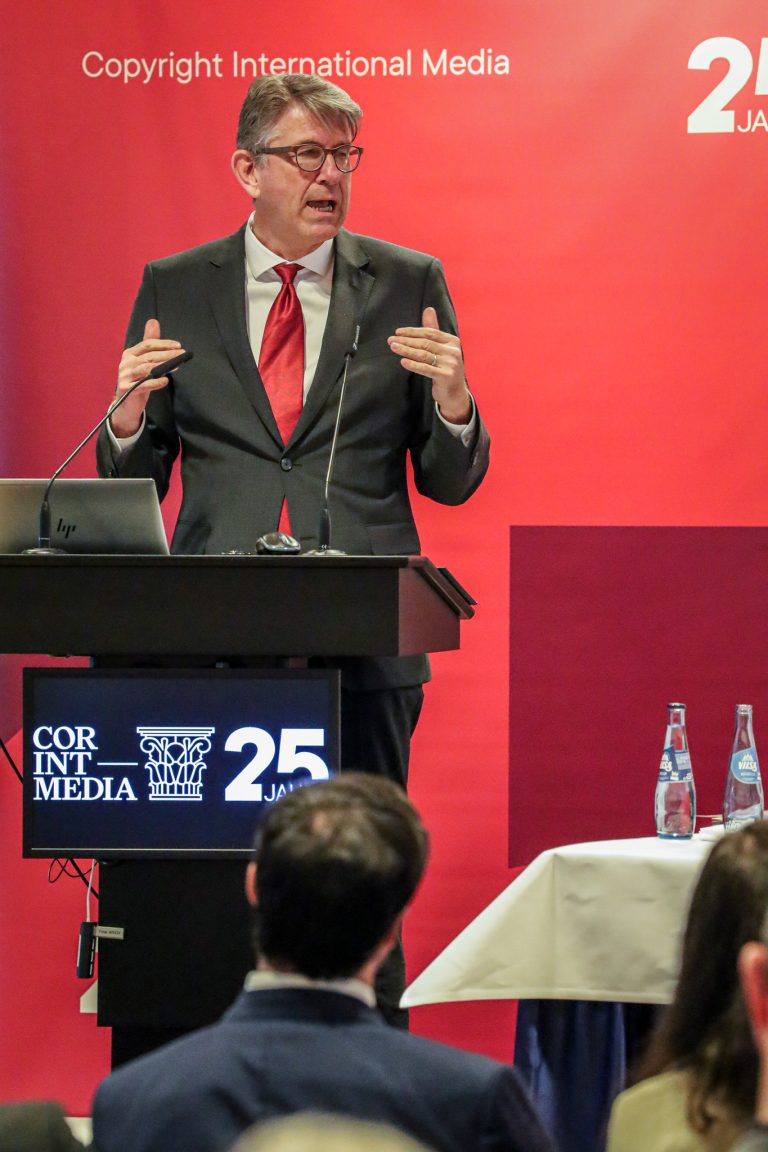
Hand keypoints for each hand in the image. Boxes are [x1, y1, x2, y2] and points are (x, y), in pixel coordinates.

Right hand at [109, 319, 183, 437]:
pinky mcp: (127, 389)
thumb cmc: (137, 380)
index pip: (148, 344)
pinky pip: (143, 384)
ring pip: (146, 368)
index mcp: (130, 354)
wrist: (125, 404)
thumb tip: (153, 321)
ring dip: (163, 366)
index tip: (179, 346)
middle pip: (149, 355)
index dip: (164, 344)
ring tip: (176, 366)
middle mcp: (126, 363)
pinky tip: (165, 381)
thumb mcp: (143, 361)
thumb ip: (149, 343)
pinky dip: (155, 382)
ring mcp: (125, 376)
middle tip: (182, 355)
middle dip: (167, 354)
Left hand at [387, 307, 470, 423]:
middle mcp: (453, 351)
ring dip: (406, 350)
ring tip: (393, 348)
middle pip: (425, 343)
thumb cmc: (445, 368)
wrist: (454, 393)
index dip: (412, 331)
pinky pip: (426, 369)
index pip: (429, 332)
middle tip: (391, 340)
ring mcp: (451, 364)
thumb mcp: (441, 348)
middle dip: (406, 341)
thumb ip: (434, 329)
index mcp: (452, 341)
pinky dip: (413, 365)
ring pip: (424, 354)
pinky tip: (403, 361)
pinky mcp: (446, 376)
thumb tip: (428, 309)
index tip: (398, 332)